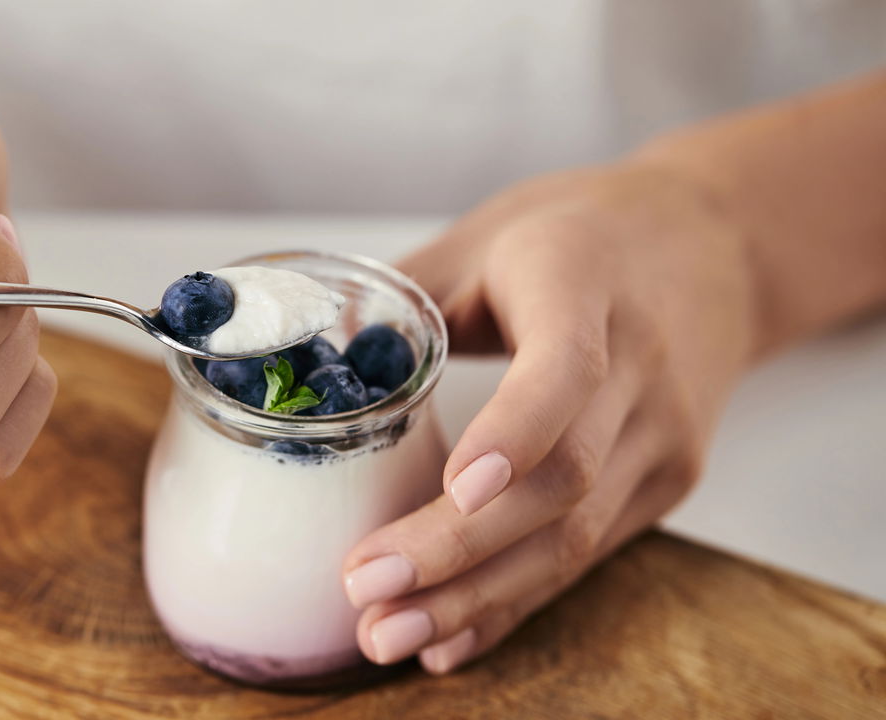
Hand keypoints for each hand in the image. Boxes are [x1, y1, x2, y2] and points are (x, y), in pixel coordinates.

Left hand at [341, 164, 756, 671]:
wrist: (717, 248)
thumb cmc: (583, 234)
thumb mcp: (487, 235)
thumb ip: (401, 294)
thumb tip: (302, 357)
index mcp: (584, 283)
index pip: (566, 369)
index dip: (516, 431)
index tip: (456, 486)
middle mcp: (641, 365)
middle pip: (561, 478)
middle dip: (458, 546)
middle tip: (367, 587)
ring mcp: (662, 433)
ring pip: (574, 535)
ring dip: (478, 596)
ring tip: (390, 635)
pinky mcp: (666, 480)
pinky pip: (587, 553)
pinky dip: (515, 600)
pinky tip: (452, 638)